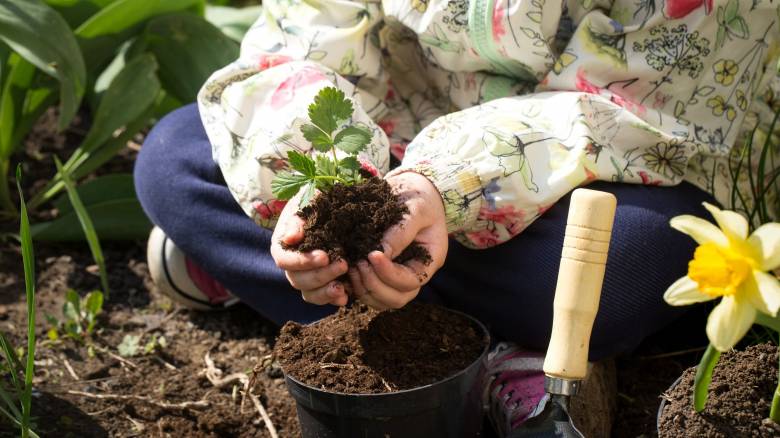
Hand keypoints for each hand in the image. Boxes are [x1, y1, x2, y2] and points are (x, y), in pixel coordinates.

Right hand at [270, 192, 348, 305]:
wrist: (335, 205)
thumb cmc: (318, 200)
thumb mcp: (308, 200)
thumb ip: (298, 218)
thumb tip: (290, 238)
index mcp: (284, 244)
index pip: (284, 259)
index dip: (301, 262)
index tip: (324, 256)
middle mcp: (293, 264)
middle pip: (297, 280)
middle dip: (320, 275)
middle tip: (343, 264)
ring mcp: (307, 276)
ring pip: (308, 293)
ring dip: (325, 292)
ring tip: (342, 287)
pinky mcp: (324, 283)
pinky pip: (323, 298)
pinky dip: (333, 299)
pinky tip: (346, 296)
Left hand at [349, 171, 447, 309]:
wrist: (412, 189)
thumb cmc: (419, 197)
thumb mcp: (416, 208)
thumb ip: (401, 231)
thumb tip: (381, 253)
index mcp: (428, 261)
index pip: (411, 281)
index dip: (389, 274)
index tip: (371, 254)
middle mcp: (414, 273)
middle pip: (397, 299)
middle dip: (374, 286)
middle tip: (358, 264)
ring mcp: (397, 276)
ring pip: (381, 300)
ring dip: (363, 289)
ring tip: (350, 267)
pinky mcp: (381, 272)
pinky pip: (369, 290)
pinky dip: (355, 286)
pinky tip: (345, 268)